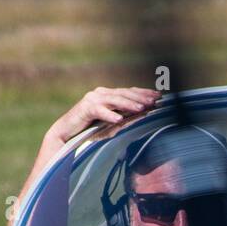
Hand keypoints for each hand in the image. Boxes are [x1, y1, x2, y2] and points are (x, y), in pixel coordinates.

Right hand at [46, 86, 160, 147]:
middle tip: (154, 101)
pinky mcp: (85, 108)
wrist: (67, 133)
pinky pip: (99, 110)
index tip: (159, 96)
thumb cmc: (90, 130)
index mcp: (109, 95)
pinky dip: (109, 115)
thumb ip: (125, 117)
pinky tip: (118, 119)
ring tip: (142, 109)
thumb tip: (144, 114)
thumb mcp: (111, 123)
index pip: (129, 92)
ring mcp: (93, 99)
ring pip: (114, 100)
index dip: (144, 93)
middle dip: (140, 97)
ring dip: (129, 104)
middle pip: (124, 94)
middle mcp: (101, 93)